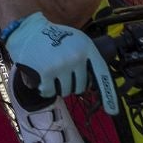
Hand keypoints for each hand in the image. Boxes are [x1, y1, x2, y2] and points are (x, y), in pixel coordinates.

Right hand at [3, 13, 117, 112]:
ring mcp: (62, 65)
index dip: (108, 94)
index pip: (101, 73)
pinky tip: (42, 78)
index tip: (113, 111)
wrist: (28, 31)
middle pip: (80, 86)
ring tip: (51, 72)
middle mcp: (77, 56)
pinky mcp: (47, 72)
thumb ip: (86, 57)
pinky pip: (50, 92)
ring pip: (66, 91)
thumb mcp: (76, 40)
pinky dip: (45, 89)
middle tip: (61, 72)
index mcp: (86, 47)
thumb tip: (93, 83)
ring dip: (58, 87)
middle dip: (71, 84)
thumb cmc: (53, 37)